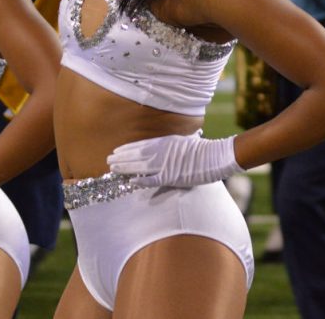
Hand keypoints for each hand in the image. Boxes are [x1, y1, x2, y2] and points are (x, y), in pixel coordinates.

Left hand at [107, 132, 242, 187]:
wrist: (215, 156)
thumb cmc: (200, 148)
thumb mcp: (181, 141)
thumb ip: (167, 145)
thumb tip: (156, 149)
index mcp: (165, 141)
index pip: (140, 145)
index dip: (126, 149)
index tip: (115, 151)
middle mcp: (162, 151)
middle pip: (136, 155)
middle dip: (121, 158)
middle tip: (109, 161)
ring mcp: (166, 164)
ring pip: (140, 167)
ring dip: (126, 168)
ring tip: (114, 169)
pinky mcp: (172, 177)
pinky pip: (152, 180)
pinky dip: (141, 180)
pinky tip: (131, 181)